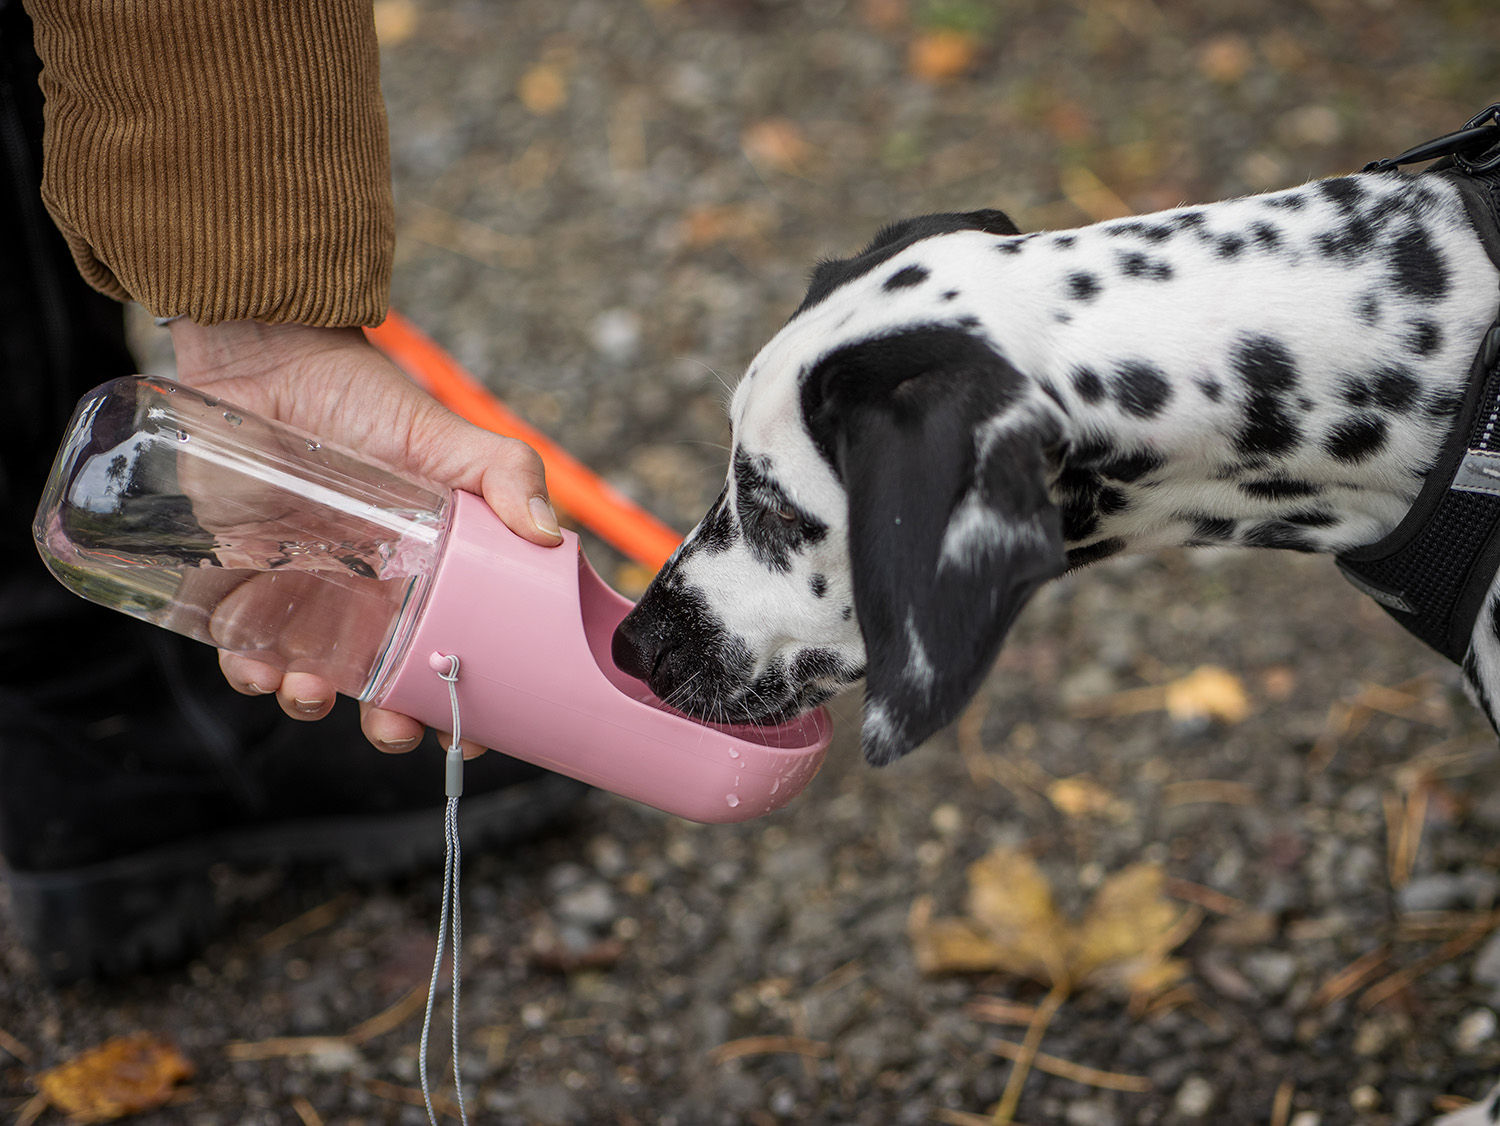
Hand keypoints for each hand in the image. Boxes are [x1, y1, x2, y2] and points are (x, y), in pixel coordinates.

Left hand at [167, 319, 562, 755]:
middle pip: (387, 683)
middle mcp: (369, 593)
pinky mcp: (236, 579)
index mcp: (430, 573)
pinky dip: (248, 668)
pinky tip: (255, 666)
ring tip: (309, 689)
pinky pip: (241, 645)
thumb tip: (546, 534)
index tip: (474, 732)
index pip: (457, 651)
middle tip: (391, 724)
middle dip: (391, 722)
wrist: (266, 354)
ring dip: (312, 701)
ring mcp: (303, 590)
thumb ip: (503, 472)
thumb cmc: (360, 394)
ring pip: (313, 676)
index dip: (470, 701)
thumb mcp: (444, 434)